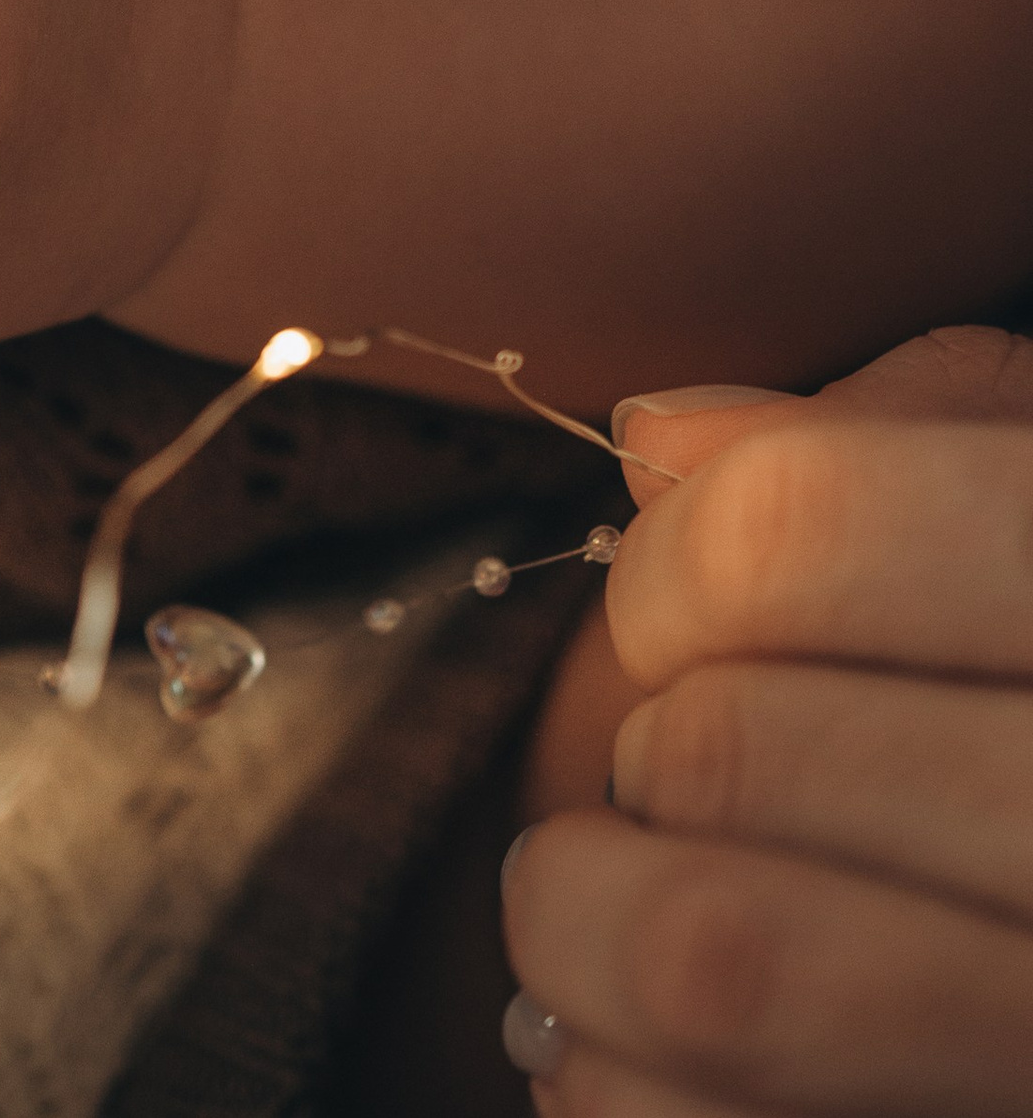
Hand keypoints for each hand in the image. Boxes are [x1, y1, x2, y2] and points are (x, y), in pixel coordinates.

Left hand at [504, 328, 1032, 1115]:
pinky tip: (647, 1056)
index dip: (674, 557)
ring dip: (584, 928)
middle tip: (664, 775)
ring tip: (601, 918)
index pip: (791, 530)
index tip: (678, 602)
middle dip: (639, 749)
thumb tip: (654, 441)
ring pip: (702, 965)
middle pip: (723, 746)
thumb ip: (905, 436)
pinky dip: (615, 1091)